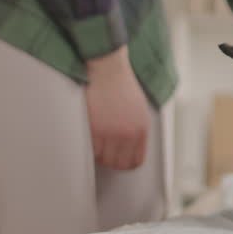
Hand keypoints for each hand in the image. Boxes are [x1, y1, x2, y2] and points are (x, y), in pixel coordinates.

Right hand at [85, 46, 150, 170]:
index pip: (136, 161)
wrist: (108, 69)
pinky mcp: (96, 129)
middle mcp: (129, 134)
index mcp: (142, 129)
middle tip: (105, 152)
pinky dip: (90, 147)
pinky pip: (92, 150)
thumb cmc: (122, 86)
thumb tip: (130, 150)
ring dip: (99, 154)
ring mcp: (112, 133)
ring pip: (104, 159)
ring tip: (97, 142)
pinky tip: (91, 136)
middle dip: (111, 161)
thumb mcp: (139, 109)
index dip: (125, 163)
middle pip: (119, 164)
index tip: (118, 159)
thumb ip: (137, 130)